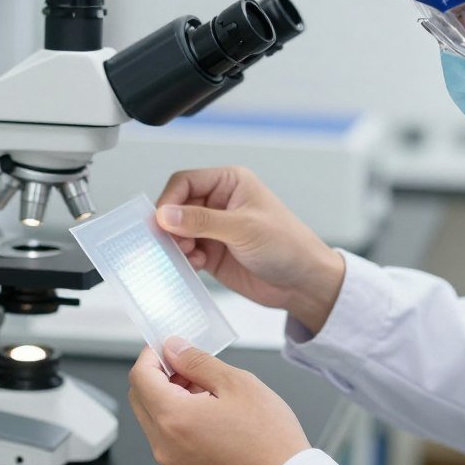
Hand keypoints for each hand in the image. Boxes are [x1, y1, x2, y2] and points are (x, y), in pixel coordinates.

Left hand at [128, 337, 310, 464]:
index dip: (151, 354)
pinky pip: (166, 439)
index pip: (140, 376)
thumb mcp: (236, 383)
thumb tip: (173, 348)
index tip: (169, 346)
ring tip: (207, 389)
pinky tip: (208, 412)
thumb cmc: (269, 437)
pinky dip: (177, 419)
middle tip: (189, 364)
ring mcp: (171, 463)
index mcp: (173, 418)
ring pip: (153, 419)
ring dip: (169, 397)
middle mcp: (164, 445)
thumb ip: (197, 361)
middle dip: (158, 375)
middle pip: (140, 398)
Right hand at [157, 166, 344, 333]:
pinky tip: (197, 266)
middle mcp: (218, 202)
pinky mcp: (212, 252)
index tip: (161, 221)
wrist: (303, 283)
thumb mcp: (243, 228)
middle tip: (171, 244)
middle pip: (176, 207)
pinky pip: (185, 252)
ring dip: (176, 245)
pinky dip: (184, 260)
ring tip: (189, 256)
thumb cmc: (287, 245)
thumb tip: (165, 215)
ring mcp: (214, 229)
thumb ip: (202, 221)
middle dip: (170, 226)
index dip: (169, 200)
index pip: (185, 182)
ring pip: (177, 231)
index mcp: (229, 183)